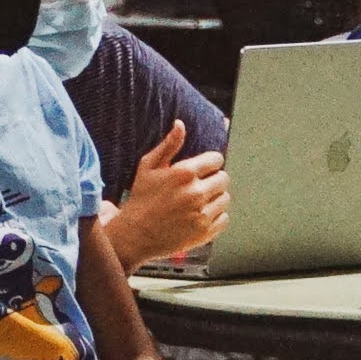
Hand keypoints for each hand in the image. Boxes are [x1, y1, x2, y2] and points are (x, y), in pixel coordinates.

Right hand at [110, 120, 227, 265]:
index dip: (209, 162)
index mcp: (184, 173)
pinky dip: (216, 216)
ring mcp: (202, 214)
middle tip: (198, 186)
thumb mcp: (148, 166)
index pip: (216, 159)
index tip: (202, 168)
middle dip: (213, 179)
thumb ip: (169, 145)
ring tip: (198, 201)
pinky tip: (200, 215)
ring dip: (215, 198)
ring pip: (225, 198)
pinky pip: (224, 218)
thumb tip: (180, 124)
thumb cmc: (141, 198)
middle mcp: (196, 193)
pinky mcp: (205, 232)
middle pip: (224, 178)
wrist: (135, 235)